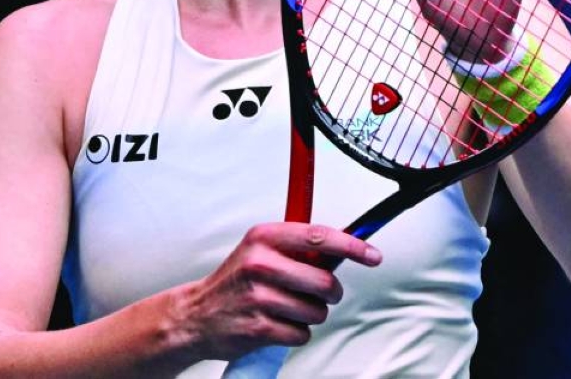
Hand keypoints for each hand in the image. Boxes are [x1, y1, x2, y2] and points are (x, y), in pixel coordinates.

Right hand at [173, 222, 381, 360]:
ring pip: (317, 311)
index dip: (352, 246)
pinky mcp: (259, 327)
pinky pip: (302, 334)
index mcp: (263, 237)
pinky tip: (277, 324)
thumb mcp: (261, 250)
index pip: (319, 237)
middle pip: (325, 281)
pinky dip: (295, 333)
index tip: (372, 255)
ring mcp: (258, 297)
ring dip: (310, 315)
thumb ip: (299, 247)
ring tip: (287, 309)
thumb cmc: (237, 281)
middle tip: (319, 293)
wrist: (198, 314)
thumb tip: (346, 247)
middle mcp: (260, 263)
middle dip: (330, 292)